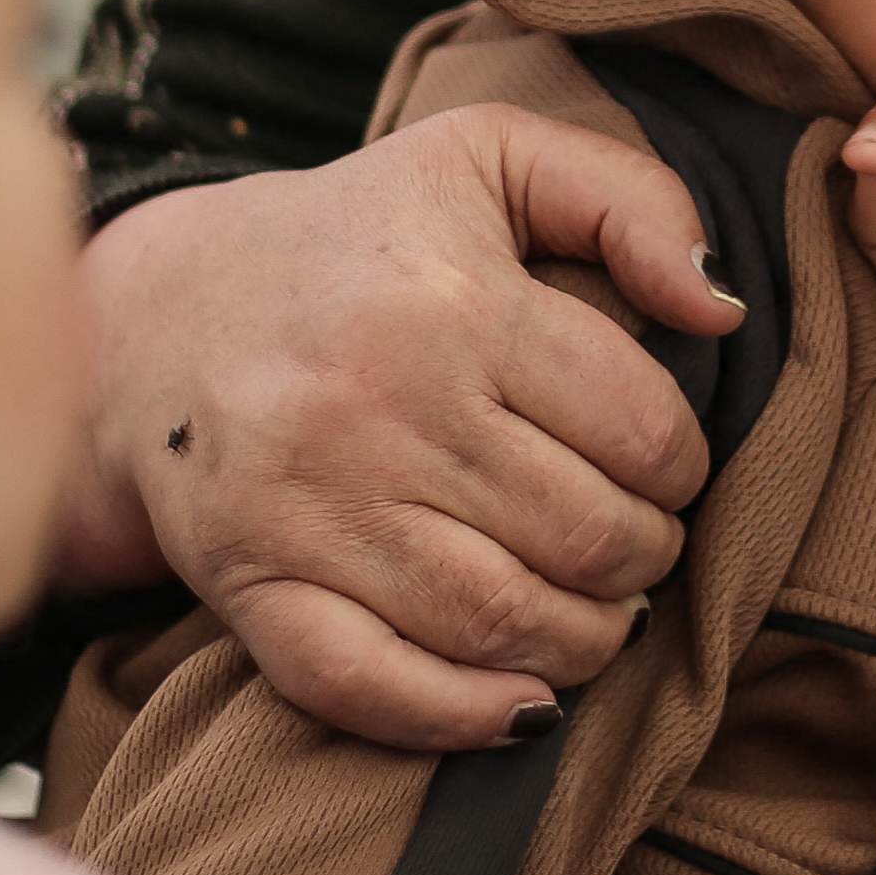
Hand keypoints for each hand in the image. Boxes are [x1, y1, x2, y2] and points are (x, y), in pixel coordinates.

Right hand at [65, 110, 740, 751]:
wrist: (154, 315)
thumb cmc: (355, 238)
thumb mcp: (489, 157)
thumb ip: (630, 199)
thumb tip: (721, 311)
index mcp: (450, 299)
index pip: (638, 427)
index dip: (683, 464)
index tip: (664, 466)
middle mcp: (378, 405)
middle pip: (585, 534)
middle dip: (644, 557)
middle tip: (636, 544)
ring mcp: (308, 504)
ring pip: (503, 621)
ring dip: (585, 641)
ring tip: (596, 613)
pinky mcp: (250, 582)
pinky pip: (371, 684)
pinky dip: (462, 717)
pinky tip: (521, 704)